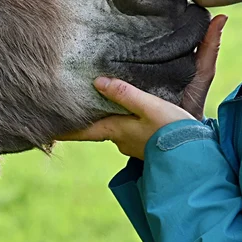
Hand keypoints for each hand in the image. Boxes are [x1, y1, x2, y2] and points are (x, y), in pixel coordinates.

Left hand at [58, 14, 226, 159]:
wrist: (199, 159)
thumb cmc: (175, 133)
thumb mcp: (151, 108)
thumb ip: (126, 94)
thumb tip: (97, 81)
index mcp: (117, 131)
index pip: (82, 131)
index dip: (63, 130)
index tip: (42, 130)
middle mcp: (121, 139)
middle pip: (95, 125)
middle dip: (83, 116)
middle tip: (66, 104)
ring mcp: (134, 142)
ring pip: (112, 125)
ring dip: (104, 115)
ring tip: (95, 100)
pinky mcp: (148, 142)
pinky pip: (128, 127)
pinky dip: (123, 117)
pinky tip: (128, 110)